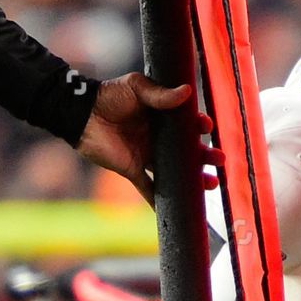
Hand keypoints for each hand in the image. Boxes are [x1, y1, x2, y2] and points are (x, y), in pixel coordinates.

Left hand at [76, 73, 223, 204]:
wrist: (81, 114)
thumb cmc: (108, 96)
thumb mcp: (136, 88)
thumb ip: (160, 94)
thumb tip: (187, 92)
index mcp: (161, 117)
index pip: (187, 125)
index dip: (199, 127)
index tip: (206, 127)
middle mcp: (157, 138)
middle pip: (187, 151)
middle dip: (206, 156)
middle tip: (220, 160)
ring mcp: (146, 155)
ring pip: (175, 172)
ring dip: (193, 180)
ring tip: (211, 184)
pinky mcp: (132, 169)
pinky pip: (148, 188)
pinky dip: (159, 201)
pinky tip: (178, 212)